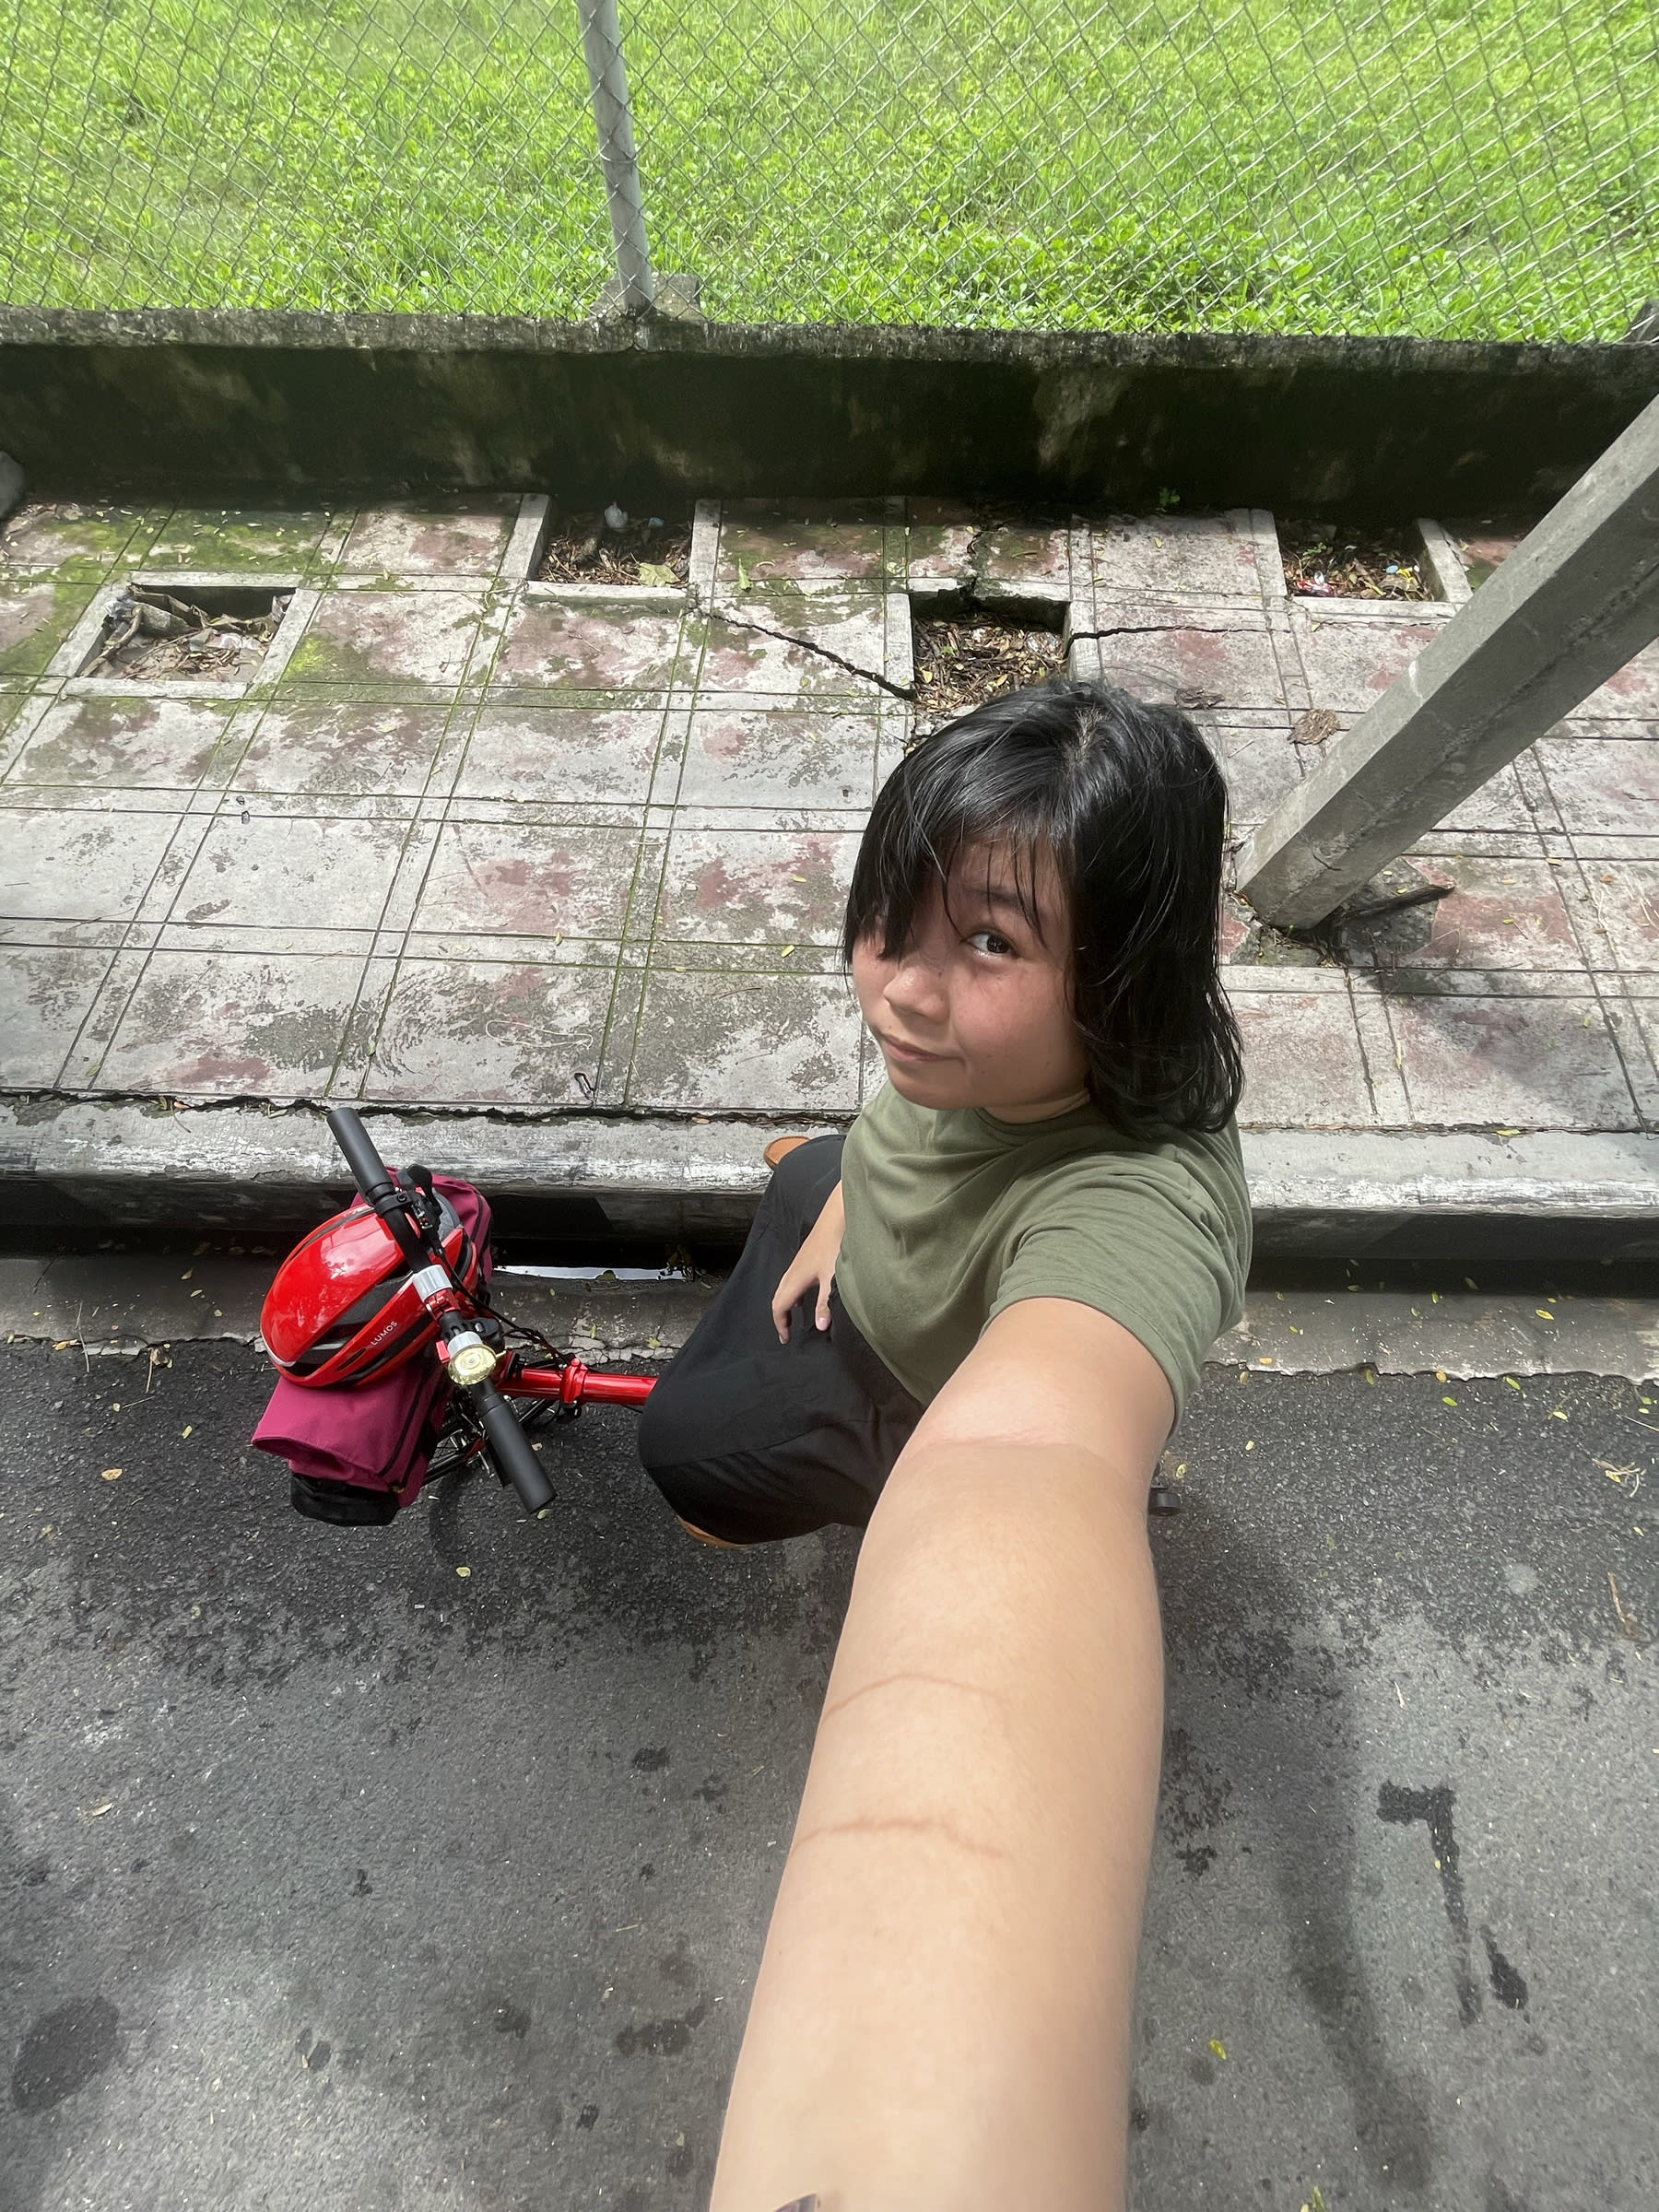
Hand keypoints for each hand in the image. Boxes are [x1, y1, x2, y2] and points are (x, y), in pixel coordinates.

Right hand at [770, 1181, 844, 1342]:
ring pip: (785, 1287)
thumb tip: (818, 1325)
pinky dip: (794, 1292)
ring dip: (786, 1304)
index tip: (785, 1338)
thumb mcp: (832, 1279)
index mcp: (795, 1279)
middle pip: (778, 1297)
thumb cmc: (834, 1244)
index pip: (779, 1307)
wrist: (837, 1217)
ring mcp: (799, 1263)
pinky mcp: (807, 1257)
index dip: (780, 1324)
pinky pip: (793, 1280)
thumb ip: (825, 1303)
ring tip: (793, 1316)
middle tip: (786, 1331)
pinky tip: (806, 1294)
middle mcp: (793, 1271)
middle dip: (780, 1316)